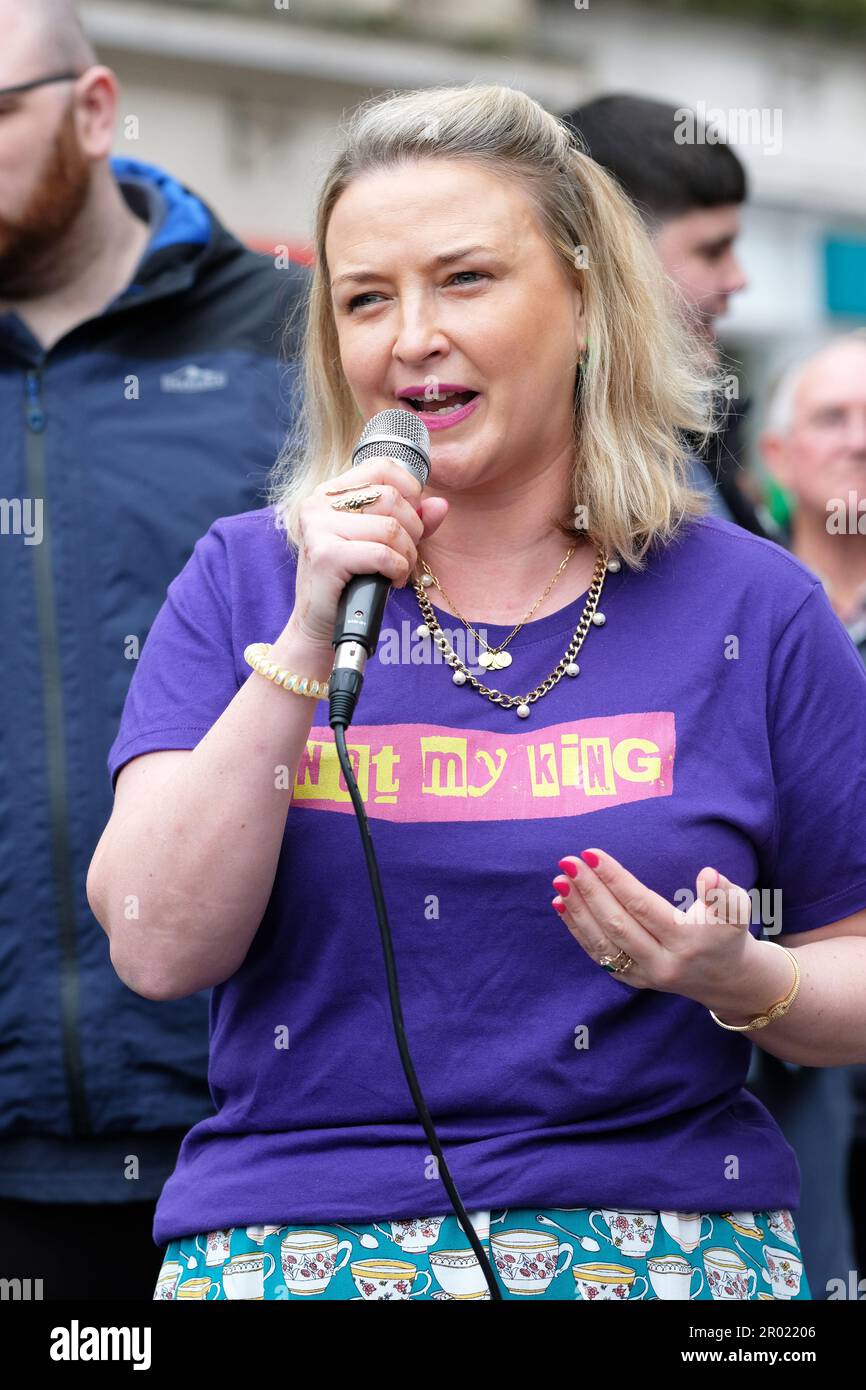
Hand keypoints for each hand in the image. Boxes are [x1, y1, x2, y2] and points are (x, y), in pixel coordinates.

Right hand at [288, 457, 448, 652]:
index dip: (410, 490)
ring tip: (398, 572)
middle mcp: (319, 502)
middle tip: (405, 556)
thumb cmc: (351, 581)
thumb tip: (441, 505)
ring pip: (390, 527)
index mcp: (331, 492)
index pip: (382, 467)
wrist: (320, 625)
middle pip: (392, 498)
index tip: (411, 520)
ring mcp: (318, 527)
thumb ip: (412, 521)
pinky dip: (397, 570)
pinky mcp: (325, 554)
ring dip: (406, 556)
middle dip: (412, 531)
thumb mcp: (382, 544)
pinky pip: (382, 553)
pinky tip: (390, 582)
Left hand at [550, 849, 755, 1002]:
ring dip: (577, 910)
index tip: (592, 854)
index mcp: (686, 941)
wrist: (725, 979)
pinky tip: (562, 904)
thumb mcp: (737, 909)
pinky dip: (577, 929)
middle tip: (569, 861)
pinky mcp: (631, 980)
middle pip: (617, 924)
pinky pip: (598, 954)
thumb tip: (708, 875)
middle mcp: (662, 962)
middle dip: (589, 891)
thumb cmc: (727, 932)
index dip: (615, 879)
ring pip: (602, 942)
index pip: (643, 906)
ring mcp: (643, 975)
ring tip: (560, 880)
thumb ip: (724, 891)